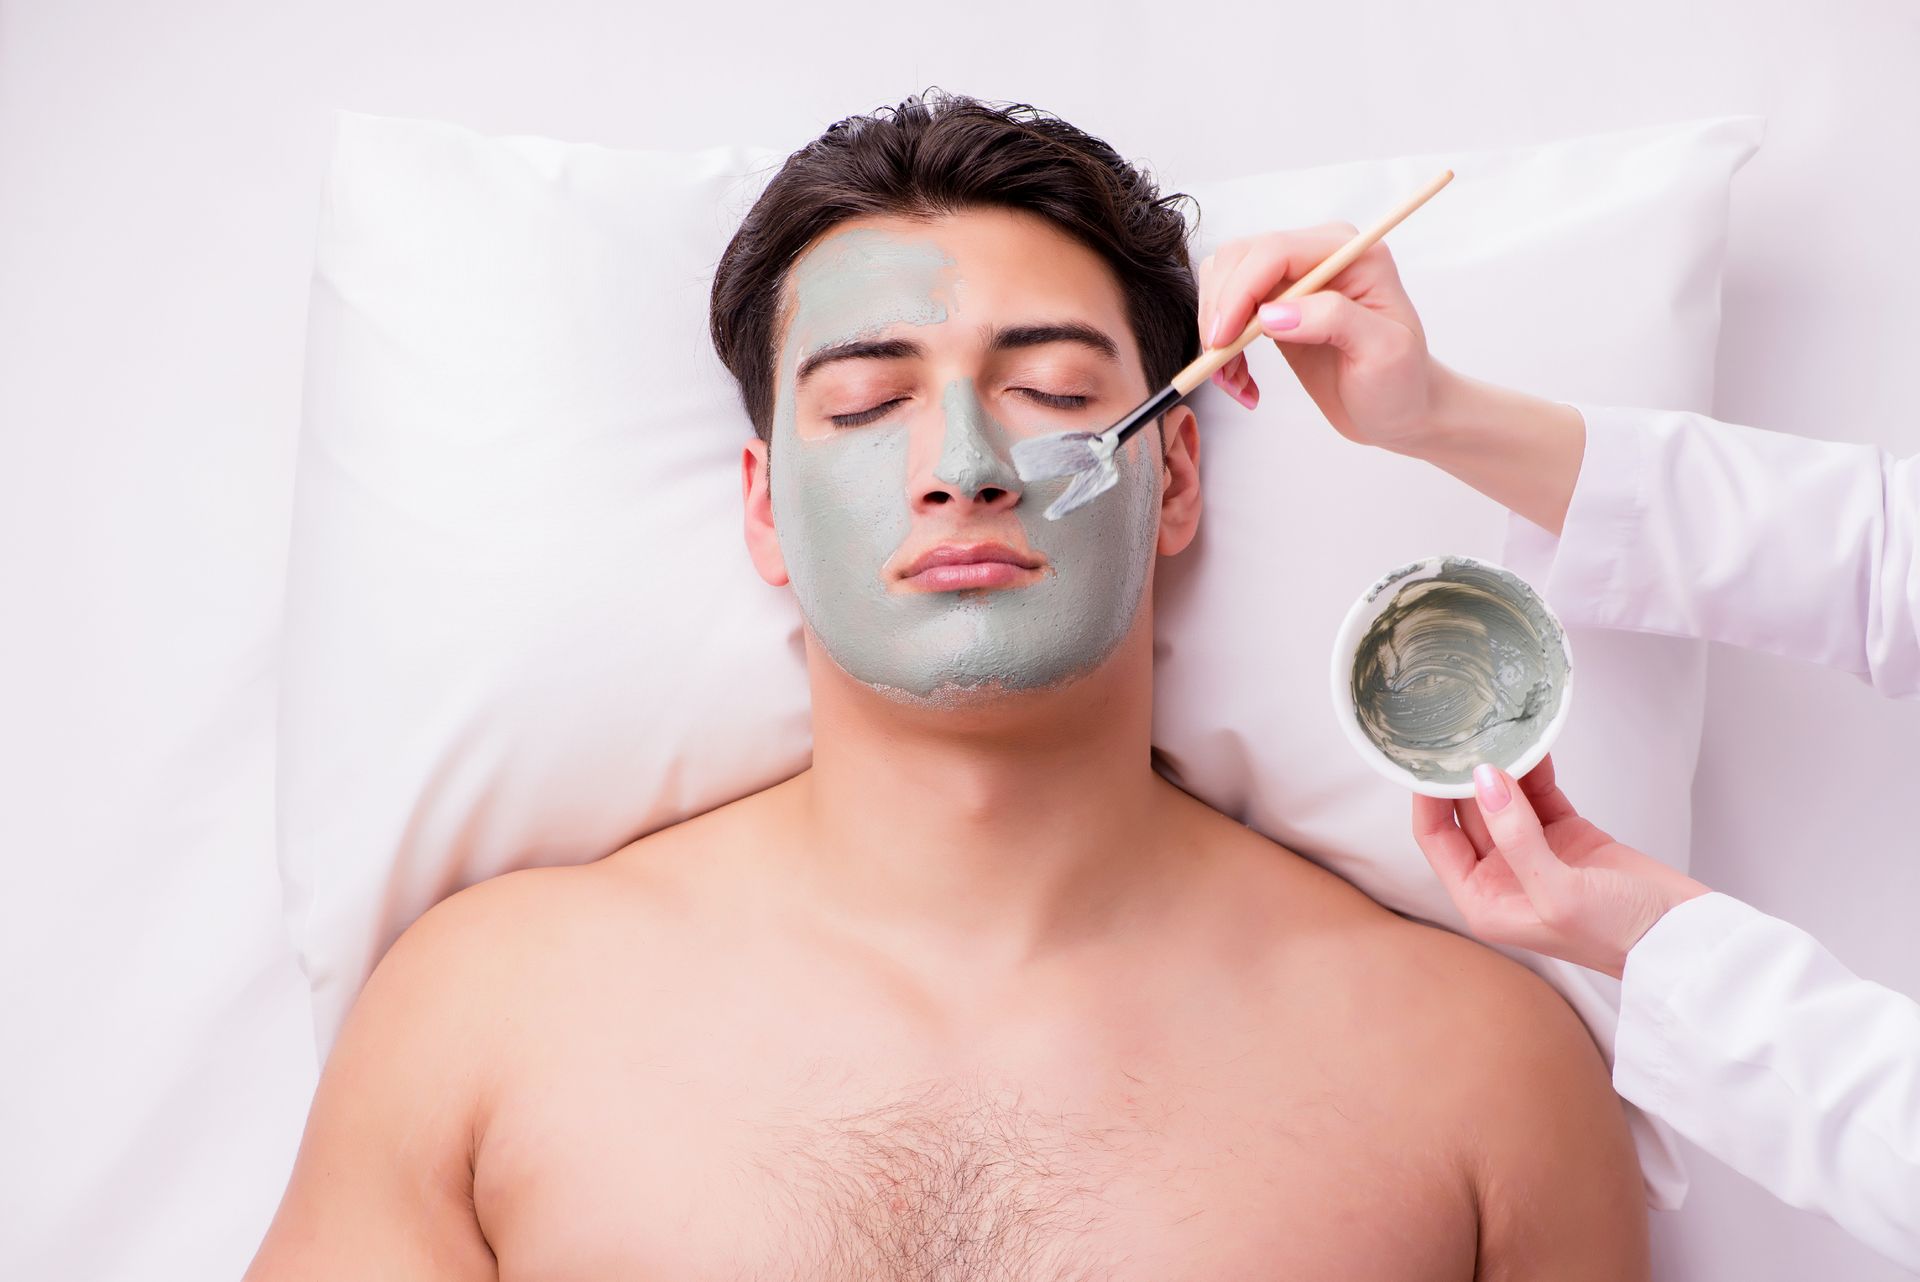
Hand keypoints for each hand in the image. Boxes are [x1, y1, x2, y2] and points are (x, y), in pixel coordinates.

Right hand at [1195, 225, 1442, 453]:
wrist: (1399, 410)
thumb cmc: (1401, 383)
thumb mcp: (1384, 352)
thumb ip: (1334, 320)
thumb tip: (1271, 313)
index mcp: (1348, 253)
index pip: (1274, 251)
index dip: (1239, 292)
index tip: (1223, 341)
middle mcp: (1316, 256)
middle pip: (1237, 259)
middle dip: (1219, 313)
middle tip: (1221, 367)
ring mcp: (1292, 279)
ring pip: (1222, 282)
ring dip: (1215, 334)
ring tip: (1234, 382)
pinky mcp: (1274, 307)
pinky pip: (1225, 312)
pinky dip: (1221, 350)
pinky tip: (1242, 382)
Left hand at [1410, 754, 1710, 978]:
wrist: (1683, 939)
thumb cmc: (1617, 934)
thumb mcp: (1557, 892)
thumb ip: (1515, 836)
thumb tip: (1485, 780)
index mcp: (1483, 901)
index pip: (1436, 838)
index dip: (1428, 798)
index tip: (1428, 758)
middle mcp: (1501, 878)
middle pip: (1466, 814)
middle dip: (1462, 776)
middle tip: (1460, 732)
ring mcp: (1534, 854)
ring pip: (1503, 800)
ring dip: (1500, 769)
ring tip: (1493, 729)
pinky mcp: (1567, 837)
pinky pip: (1539, 795)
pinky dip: (1534, 771)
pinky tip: (1531, 745)